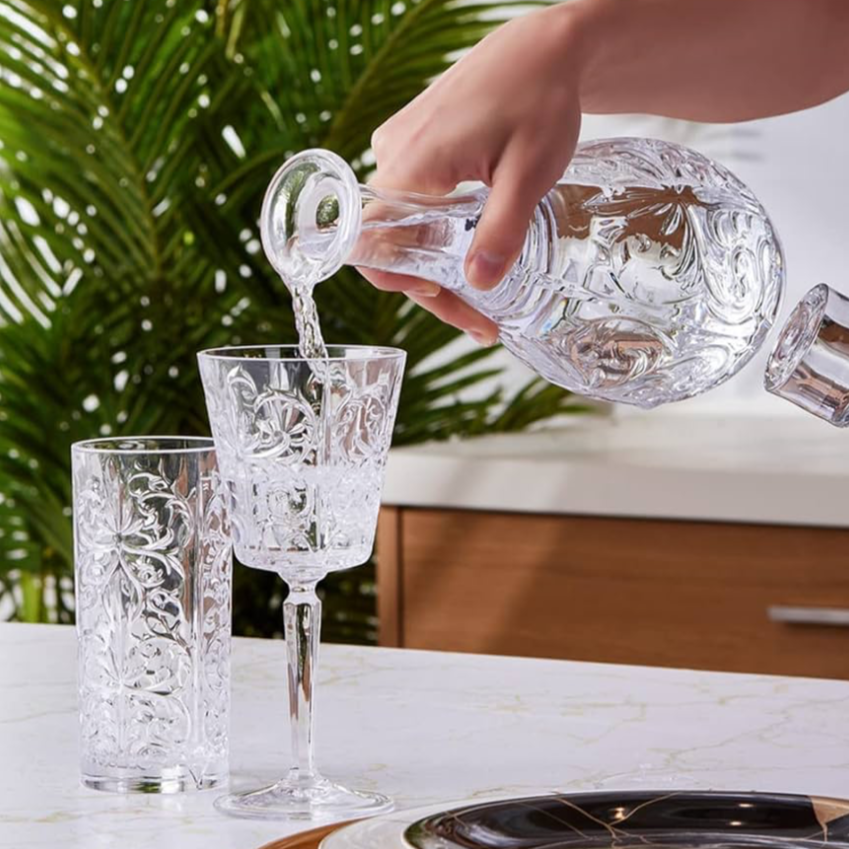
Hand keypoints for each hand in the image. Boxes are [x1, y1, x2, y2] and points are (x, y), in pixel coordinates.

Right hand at [362, 3, 584, 344]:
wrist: (543, 50)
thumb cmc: (539, 99)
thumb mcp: (529, 174)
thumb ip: (502, 232)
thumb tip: (479, 285)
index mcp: (412, 165)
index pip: (376, 246)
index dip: (405, 285)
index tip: (452, 304)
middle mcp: (393, 156)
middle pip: (394, 244)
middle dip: (436, 287)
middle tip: (482, 319)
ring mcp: (400, 148)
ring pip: (404, 226)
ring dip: (437, 261)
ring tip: (482, 293)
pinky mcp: (413, 144)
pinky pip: (412, 201)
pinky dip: (437, 230)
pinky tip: (469, 248)